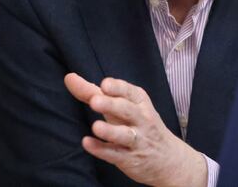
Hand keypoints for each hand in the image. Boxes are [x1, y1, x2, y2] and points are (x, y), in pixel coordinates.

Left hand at [64, 73, 206, 186]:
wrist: (168, 159)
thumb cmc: (139, 124)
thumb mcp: (122, 106)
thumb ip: (94, 92)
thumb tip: (70, 78)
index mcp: (139, 102)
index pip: (130, 92)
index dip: (117, 88)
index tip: (104, 84)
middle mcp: (141, 119)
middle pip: (127, 110)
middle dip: (111, 105)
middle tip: (95, 101)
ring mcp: (137, 140)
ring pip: (124, 134)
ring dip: (110, 130)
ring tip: (95, 126)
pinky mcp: (130, 159)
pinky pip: (115, 154)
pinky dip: (101, 149)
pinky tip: (88, 144)